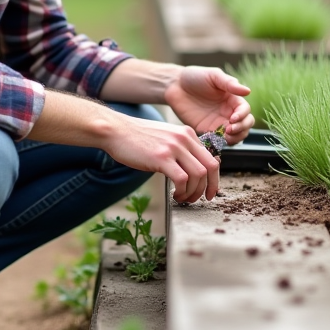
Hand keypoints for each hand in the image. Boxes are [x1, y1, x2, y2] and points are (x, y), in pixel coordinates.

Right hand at [101, 116, 220, 202]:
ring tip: (182, 197)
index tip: (209, 191)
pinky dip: (182, 191)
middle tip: (198, 199)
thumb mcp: (165, 137)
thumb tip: (191, 169)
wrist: (115, 130)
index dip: (214, 179)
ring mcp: (174, 147)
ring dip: (193, 192)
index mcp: (187, 134)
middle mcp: (184, 138)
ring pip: (199, 175)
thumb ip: (180, 149)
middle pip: (210, 167)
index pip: (211, 159)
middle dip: (208, 188)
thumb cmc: (136, 137)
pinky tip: (174, 194)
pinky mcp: (161, 157)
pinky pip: (182, 179)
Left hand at [164, 66, 254, 144]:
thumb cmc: (196, 76)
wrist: (175, 85)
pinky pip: (219, 140)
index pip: (245, 110)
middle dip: (241, 129)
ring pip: (236, 135)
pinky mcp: (207, 130)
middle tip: (229, 130)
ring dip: (235, 138)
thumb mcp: (214, 76)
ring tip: (225, 137)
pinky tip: (216, 140)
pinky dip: (221, 142)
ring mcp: (219, 122)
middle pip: (245, 125)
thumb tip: (248, 91)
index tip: (233, 118)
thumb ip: (230, 84)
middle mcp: (228, 111)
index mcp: (233, 98)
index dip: (242, 116)